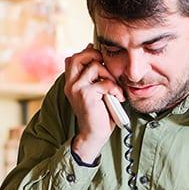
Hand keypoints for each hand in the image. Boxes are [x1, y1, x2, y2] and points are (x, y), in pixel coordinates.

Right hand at [63, 43, 123, 163]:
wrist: (93, 135)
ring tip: (115, 88)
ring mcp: (76, 88)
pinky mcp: (85, 94)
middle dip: (95, 56)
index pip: (73, 58)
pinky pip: (105, 82)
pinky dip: (115, 89)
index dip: (87, 54)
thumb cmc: (98, 114)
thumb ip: (94, 76)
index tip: (101, 62)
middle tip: (107, 68)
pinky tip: (118, 98)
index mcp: (71, 83)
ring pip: (94, 66)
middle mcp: (70, 84)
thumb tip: (98, 57)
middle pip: (77, 57)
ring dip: (110, 75)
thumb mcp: (95, 91)